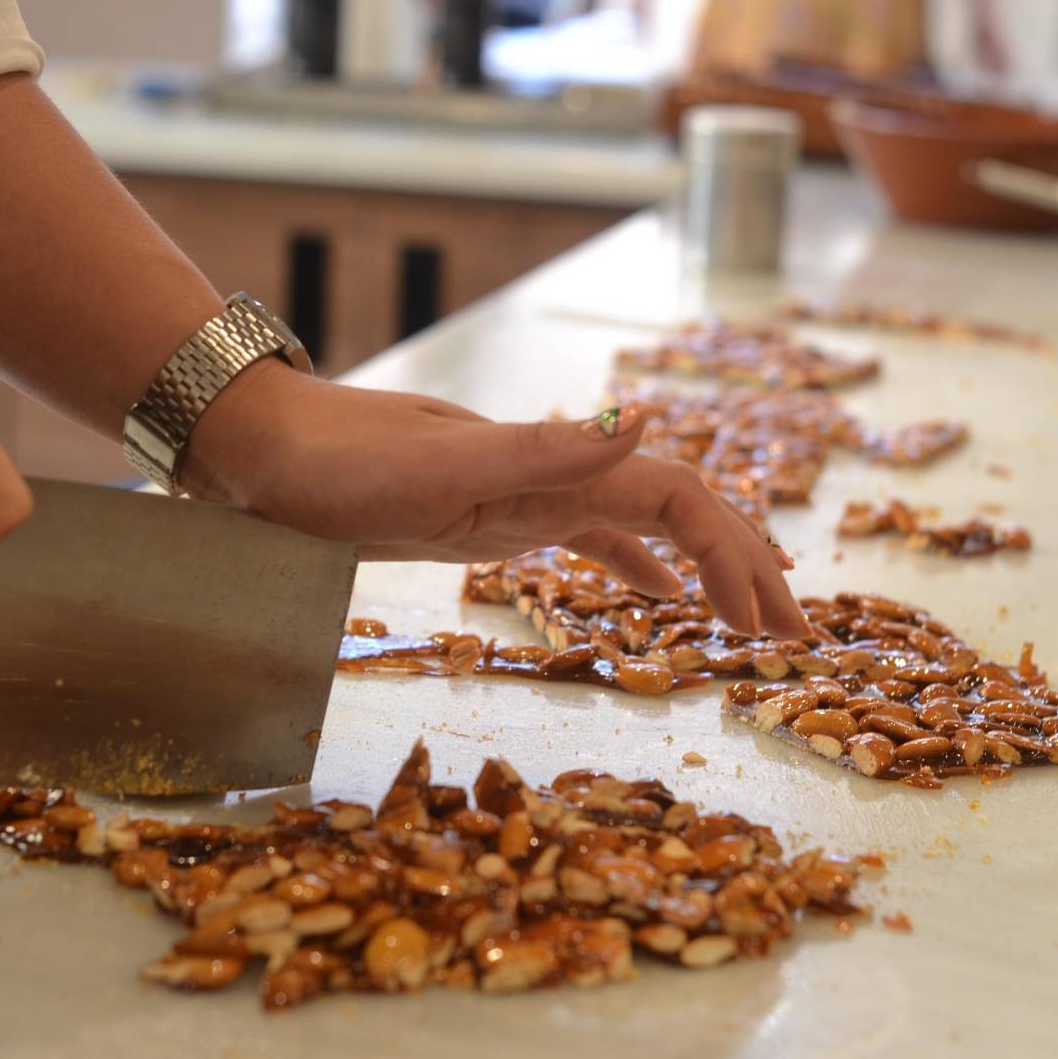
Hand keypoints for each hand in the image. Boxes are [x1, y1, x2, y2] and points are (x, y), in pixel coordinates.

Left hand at [185, 362, 809, 638]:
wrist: (264, 450)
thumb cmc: (336, 463)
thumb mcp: (434, 464)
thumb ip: (537, 450)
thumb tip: (642, 422)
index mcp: (553, 465)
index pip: (678, 498)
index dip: (733, 552)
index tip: (767, 621)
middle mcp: (554, 475)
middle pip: (680, 512)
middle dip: (742, 566)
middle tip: (793, 636)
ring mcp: (528, 495)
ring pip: (645, 531)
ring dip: (703, 572)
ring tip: (750, 622)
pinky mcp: (495, 518)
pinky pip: (591, 542)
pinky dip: (638, 568)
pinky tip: (658, 597)